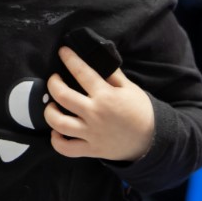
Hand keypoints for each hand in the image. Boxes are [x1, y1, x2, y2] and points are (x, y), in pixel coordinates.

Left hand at [44, 47, 154, 161]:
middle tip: (54, 79)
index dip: (69, 59)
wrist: (151, 141)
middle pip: (62, 96)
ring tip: (53, 106)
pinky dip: (57, 141)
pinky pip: (66, 148)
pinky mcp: (91, 150)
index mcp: (105, 96)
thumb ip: (112, 74)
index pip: (81, 72)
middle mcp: (94, 113)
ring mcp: (91, 133)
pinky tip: (57, 131)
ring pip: (59, 123)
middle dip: (53, 83)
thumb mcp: (130, 88)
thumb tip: (99, 58)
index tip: (63, 51)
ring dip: (50, 112)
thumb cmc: (140, 111)